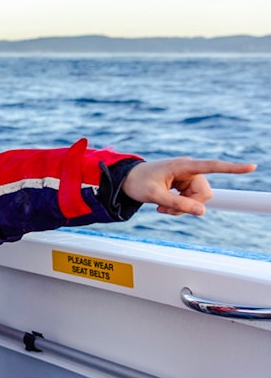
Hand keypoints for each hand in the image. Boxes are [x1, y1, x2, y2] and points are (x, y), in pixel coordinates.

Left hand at [122, 158, 256, 215]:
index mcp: (182, 165)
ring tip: (162, 207)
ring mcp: (187, 177)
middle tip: (166, 210)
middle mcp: (188, 169)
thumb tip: (202, 211)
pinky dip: (180, 206)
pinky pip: (192, 200)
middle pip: (204, 193)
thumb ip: (177, 204)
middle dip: (189, 205)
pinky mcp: (184, 184)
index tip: (251, 166)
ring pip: (198, 199)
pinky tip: (164, 205)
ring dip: (182, 207)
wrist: (126, 180)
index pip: (212, 166)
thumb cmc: (137, 183)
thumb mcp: (154, 196)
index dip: (232, 168)